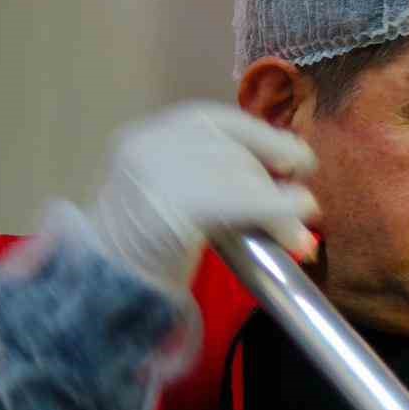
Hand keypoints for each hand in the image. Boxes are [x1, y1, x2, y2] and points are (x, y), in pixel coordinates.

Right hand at [87, 102, 319, 290]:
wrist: (103, 287)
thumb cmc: (144, 247)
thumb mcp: (171, 193)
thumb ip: (212, 173)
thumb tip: (286, 171)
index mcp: (150, 134)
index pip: (216, 121)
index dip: (262, 138)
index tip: (293, 160)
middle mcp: (152, 143)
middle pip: (234, 152)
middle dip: (274, 184)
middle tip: (305, 211)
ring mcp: (159, 170)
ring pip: (243, 176)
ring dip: (282, 210)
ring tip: (300, 239)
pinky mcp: (176, 201)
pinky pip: (242, 201)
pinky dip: (278, 211)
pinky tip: (300, 220)